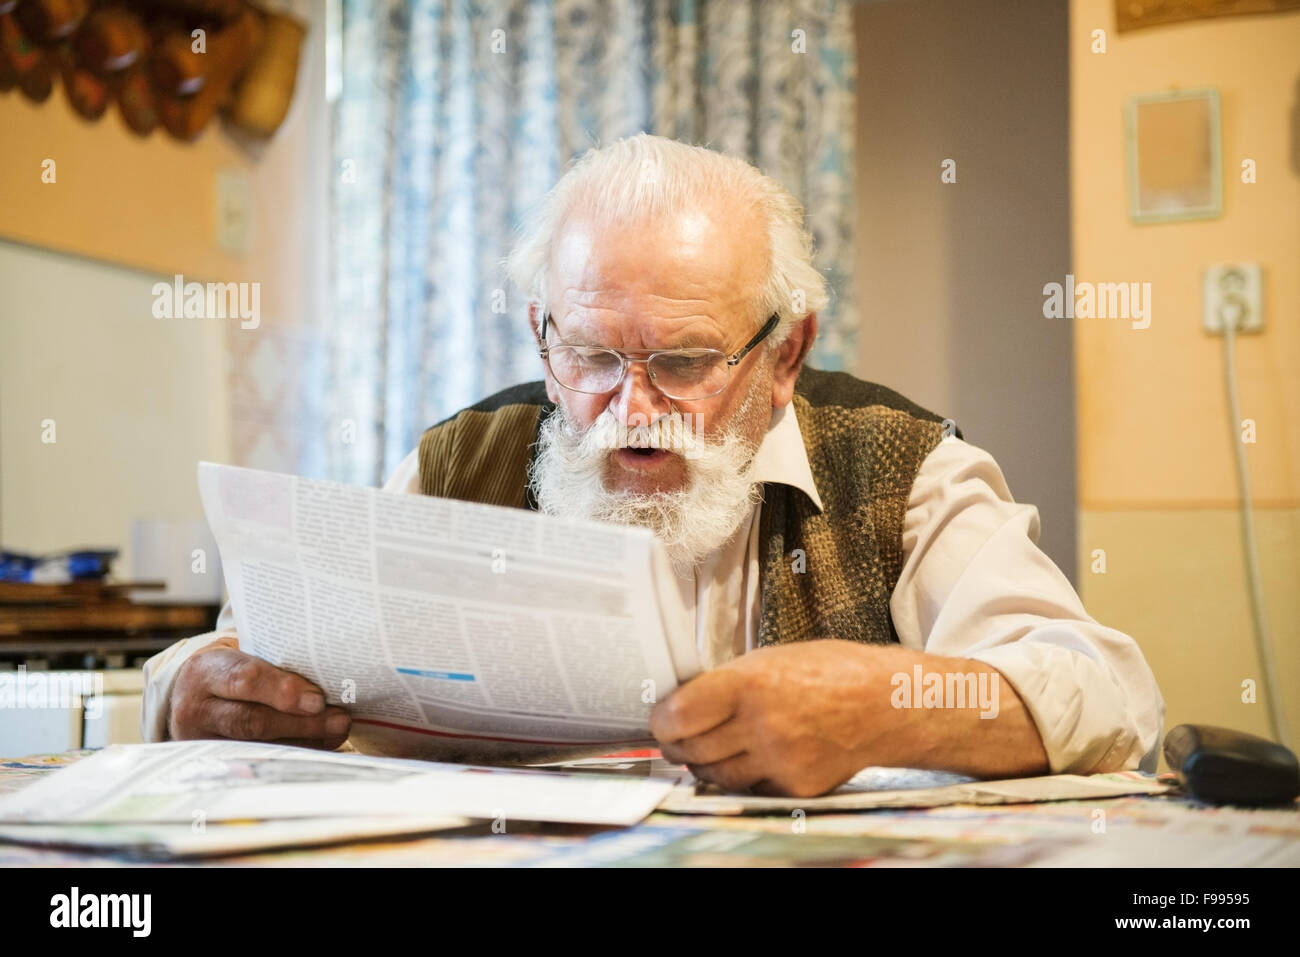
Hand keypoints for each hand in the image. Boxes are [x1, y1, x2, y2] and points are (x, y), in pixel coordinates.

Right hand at [168, 636, 351, 748]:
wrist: (191, 696)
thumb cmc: (230, 668)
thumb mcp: (240, 653)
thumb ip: (274, 660)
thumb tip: (327, 672)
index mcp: (205, 672)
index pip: (242, 680)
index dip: (281, 690)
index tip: (318, 699)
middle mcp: (198, 711)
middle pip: (251, 722)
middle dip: (300, 723)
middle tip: (339, 719)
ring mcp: (206, 744)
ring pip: (259, 748)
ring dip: (305, 741)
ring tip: (338, 731)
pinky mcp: (218, 764)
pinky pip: (262, 763)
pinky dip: (298, 754)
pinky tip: (326, 747)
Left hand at [650, 640, 905, 797]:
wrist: (887, 705)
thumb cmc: (832, 672)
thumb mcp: (773, 657)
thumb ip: (729, 682)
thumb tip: (687, 702)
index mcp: (751, 682)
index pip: (679, 715)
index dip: (661, 721)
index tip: (659, 720)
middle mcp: (762, 724)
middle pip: (691, 749)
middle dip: (675, 745)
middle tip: (672, 739)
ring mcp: (779, 760)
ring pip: (715, 775)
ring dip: (703, 764)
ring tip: (704, 750)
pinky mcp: (795, 786)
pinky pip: (748, 788)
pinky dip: (740, 777)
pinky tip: (746, 760)